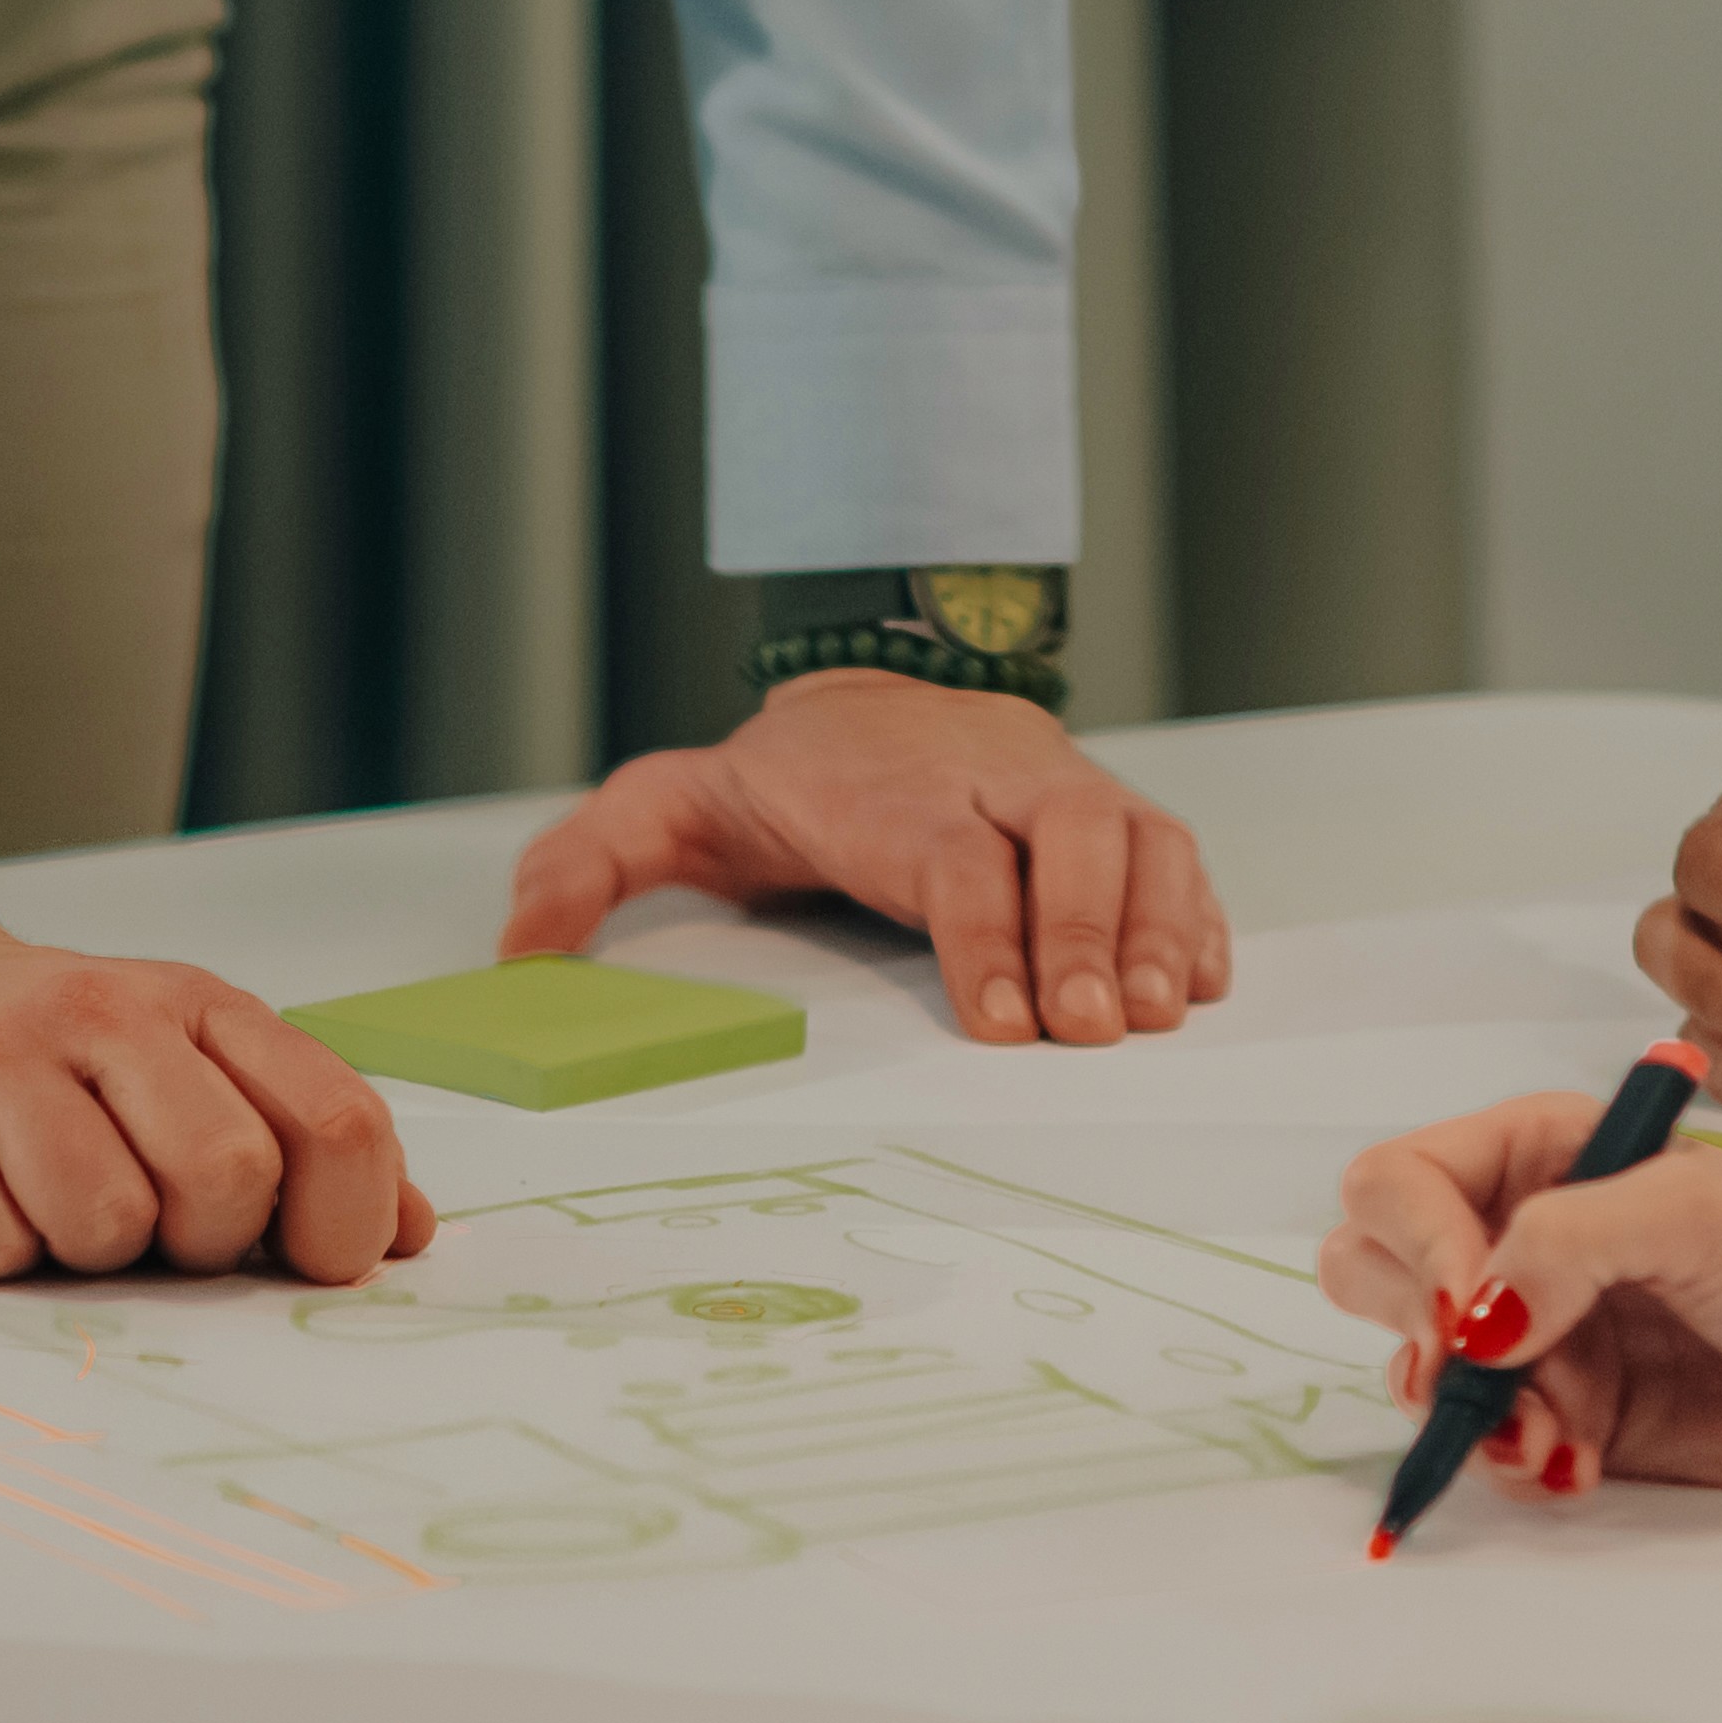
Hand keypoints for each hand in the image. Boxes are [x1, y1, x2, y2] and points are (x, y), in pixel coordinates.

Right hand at [0, 877, 427, 1282]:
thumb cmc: (35, 1054)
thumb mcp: (180, 1063)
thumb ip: (297, 1137)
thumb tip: (413, 1236)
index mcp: (199, 1007)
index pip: (337, 1121)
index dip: (345, 1225)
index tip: (304, 1264)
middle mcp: (106, 1016)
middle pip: (227, 1177)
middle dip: (200, 1244)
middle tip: (147, 1230)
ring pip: (105, 1222)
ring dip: (84, 1256)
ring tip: (44, 1207)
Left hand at [504, 666, 1237, 1045]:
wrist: (866, 690)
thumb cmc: (778, 778)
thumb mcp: (665, 804)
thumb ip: (591, 863)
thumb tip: (520, 947)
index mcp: (890, 786)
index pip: (955, 848)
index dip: (985, 927)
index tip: (1002, 1018)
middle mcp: (990, 774)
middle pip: (1067, 833)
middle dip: (1086, 933)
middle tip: (1091, 1032)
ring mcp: (1059, 785)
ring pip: (1136, 834)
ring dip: (1154, 926)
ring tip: (1157, 1016)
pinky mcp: (1108, 808)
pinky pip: (1175, 848)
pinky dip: (1198, 911)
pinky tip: (1201, 980)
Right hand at [1317, 1085, 1721, 1500]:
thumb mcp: (1691, 1211)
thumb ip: (1565, 1241)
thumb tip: (1470, 1316)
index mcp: (1542, 1153)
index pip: (1398, 1183)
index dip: (1410, 1246)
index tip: (1464, 1306)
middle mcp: (1531, 1237)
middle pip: (1377, 1275)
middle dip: (1418, 1335)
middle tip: (1485, 1376)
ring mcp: (1552, 1335)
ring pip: (1428, 1375)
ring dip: (1475, 1414)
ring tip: (1561, 1437)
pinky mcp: (1583, 1422)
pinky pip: (1496, 1450)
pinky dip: (1519, 1464)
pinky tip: (1580, 1464)